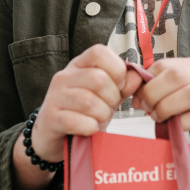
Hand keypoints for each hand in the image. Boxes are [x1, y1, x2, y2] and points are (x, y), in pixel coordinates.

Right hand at [31, 45, 143, 161]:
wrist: (55, 136)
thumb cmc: (83, 112)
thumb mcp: (106, 96)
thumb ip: (124, 86)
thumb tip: (137, 76)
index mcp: (79, 65)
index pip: (99, 52)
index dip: (116, 69)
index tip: (119, 86)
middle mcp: (64, 76)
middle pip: (98, 79)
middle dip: (112, 98)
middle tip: (108, 108)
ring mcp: (55, 96)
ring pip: (88, 101)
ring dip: (101, 115)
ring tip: (98, 119)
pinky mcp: (51, 118)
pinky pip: (77, 121)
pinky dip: (90, 127)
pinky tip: (89, 129)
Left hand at [131, 57, 189, 154]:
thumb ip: (172, 91)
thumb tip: (140, 96)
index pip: (166, 65)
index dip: (146, 81)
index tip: (137, 97)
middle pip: (175, 76)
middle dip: (153, 93)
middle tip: (146, 109)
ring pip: (188, 94)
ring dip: (167, 108)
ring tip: (159, 118)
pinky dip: (183, 123)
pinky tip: (177, 129)